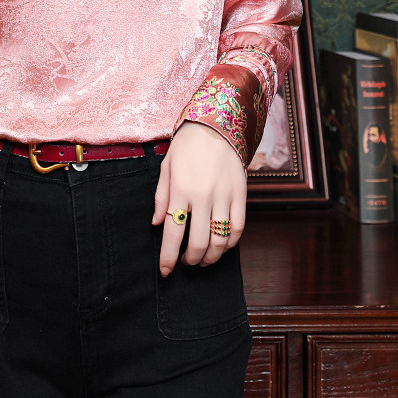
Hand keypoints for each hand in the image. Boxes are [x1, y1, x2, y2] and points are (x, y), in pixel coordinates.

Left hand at [151, 121, 246, 272]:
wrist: (216, 125)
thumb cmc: (187, 146)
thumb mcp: (166, 167)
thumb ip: (161, 198)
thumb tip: (156, 225)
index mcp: (180, 189)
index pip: (173, 233)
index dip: (168, 257)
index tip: (165, 271)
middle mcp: (203, 196)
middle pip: (199, 242)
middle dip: (190, 260)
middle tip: (186, 262)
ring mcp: (224, 196)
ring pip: (220, 240)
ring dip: (211, 257)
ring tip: (203, 259)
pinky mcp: (241, 194)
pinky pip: (238, 228)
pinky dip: (230, 243)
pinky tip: (222, 246)